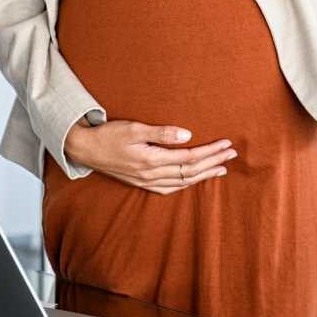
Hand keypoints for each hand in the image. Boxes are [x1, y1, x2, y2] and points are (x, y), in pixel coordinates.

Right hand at [64, 120, 235, 194]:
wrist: (84, 149)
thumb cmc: (108, 134)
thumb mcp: (134, 128)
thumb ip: (161, 133)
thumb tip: (187, 136)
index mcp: (150, 160)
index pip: (189, 157)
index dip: (210, 152)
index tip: (226, 145)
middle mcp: (150, 175)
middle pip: (190, 171)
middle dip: (213, 163)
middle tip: (232, 154)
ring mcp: (145, 182)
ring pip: (182, 182)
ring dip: (204, 175)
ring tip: (221, 168)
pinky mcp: (141, 183)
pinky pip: (170, 188)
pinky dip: (186, 184)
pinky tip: (195, 179)